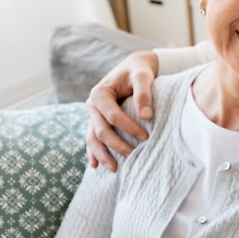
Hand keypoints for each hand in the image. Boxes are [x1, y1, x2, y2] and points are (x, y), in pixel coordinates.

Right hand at [86, 50, 158, 171]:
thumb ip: (143, 94)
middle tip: (135, 155)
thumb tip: (146, 117)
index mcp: (100, 93)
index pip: (112, 116)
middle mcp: (92, 105)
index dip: (128, 128)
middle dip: (116, 145)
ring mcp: (92, 115)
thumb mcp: (142, 76)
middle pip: (100, 130)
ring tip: (114, 168)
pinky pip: (91, 139)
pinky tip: (96, 165)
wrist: (132, 69)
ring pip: (92, 138)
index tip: (146, 138)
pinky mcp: (96, 122)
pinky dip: (93, 152)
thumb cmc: (138, 72)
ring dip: (102, 154)